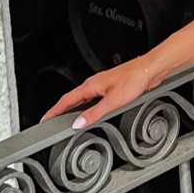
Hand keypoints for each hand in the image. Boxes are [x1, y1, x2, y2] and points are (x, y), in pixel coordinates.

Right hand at [43, 57, 158, 128]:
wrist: (149, 69)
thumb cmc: (134, 79)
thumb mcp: (113, 100)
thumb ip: (94, 113)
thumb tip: (78, 123)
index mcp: (90, 86)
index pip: (65, 100)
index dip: (53, 111)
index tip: (44, 119)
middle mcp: (94, 84)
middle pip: (71, 99)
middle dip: (60, 111)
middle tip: (51, 122)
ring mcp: (102, 86)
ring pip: (82, 99)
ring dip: (73, 109)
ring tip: (67, 120)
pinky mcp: (110, 88)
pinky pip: (92, 99)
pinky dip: (86, 107)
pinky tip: (90, 113)